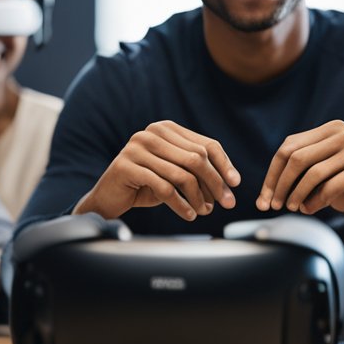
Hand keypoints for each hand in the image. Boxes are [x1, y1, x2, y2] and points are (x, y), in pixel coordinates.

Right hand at [74, 121, 239, 221]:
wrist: (108, 198)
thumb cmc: (145, 185)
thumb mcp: (174, 174)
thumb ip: (196, 170)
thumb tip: (230, 183)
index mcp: (166, 128)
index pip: (205, 144)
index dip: (224, 164)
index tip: (236, 184)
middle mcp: (151, 133)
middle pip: (196, 158)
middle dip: (215, 183)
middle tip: (226, 203)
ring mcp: (137, 147)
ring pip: (182, 174)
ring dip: (199, 197)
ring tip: (205, 212)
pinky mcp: (126, 166)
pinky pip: (164, 188)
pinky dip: (181, 204)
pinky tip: (189, 215)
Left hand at [257, 120, 343, 220]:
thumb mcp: (325, 170)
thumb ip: (301, 171)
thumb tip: (267, 192)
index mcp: (331, 128)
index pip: (289, 147)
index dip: (272, 173)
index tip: (264, 197)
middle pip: (297, 158)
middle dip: (280, 184)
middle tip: (274, 205)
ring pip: (313, 173)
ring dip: (297, 194)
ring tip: (292, 208)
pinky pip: (331, 186)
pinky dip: (316, 201)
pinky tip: (309, 209)